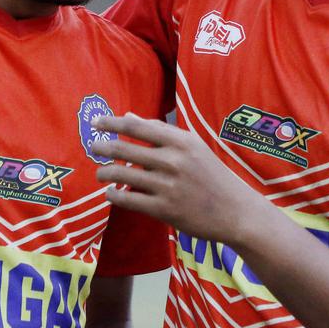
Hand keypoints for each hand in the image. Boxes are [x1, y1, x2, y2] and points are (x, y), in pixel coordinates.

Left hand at [90, 113, 270, 246]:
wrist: (235, 211)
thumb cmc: (212, 175)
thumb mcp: (192, 146)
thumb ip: (161, 131)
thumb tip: (128, 116)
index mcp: (181, 141)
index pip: (137, 127)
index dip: (112, 122)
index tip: (95, 122)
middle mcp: (173, 160)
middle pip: (124, 149)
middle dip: (103, 147)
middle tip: (93, 147)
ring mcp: (168, 185)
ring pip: (122, 175)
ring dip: (104, 173)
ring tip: (100, 174)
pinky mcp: (164, 209)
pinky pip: (128, 199)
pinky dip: (114, 195)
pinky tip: (111, 194)